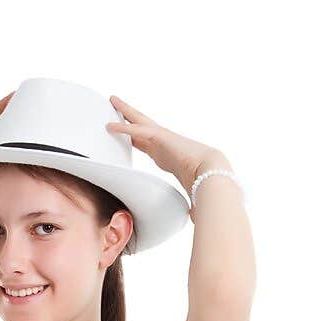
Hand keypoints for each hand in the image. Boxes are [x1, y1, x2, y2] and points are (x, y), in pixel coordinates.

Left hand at [106, 96, 230, 214]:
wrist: (214, 175)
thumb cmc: (206, 186)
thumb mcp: (191, 196)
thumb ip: (190, 204)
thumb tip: (197, 217)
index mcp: (169, 157)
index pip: (148, 145)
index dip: (136, 138)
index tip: (128, 136)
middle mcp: (165, 145)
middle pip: (141, 127)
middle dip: (129, 116)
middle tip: (116, 105)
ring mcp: (163, 138)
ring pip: (138, 121)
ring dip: (124, 111)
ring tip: (112, 100)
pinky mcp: (162, 137)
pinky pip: (138, 131)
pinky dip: (124, 128)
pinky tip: (110, 125)